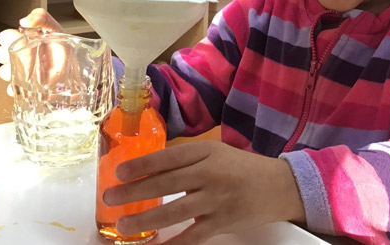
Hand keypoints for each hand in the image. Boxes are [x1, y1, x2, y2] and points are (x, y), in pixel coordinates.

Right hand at [0, 8, 63, 95]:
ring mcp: (21, 71)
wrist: (74, 65)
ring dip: (11, 72)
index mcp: (23, 40)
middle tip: (26, 56)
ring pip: (4, 71)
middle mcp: (19, 55)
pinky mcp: (25, 86)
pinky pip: (13, 89)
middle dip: (8, 55)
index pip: (5, 37)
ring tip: (27, 71)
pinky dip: (16, 89)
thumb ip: (42, 17)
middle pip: (0, 54)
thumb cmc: (62, 46)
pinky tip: (27, 86)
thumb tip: (24, 21)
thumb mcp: (55, 28)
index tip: (21, 39)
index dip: (9, 38)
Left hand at [103, 140, 305, 243]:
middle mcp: (210, 173)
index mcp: (206, 152)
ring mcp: (217, 199)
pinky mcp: (223, 221)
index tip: (119, 172)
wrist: (279, 186)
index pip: (168, 158)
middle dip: (135, 191)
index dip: (142, 165)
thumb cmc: (242, 167)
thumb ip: (188, 159)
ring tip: (123, 225)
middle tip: (110, 197)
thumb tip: (148, 169)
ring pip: (176, 210)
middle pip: (167, 182)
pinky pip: (194, 236)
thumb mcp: (216, 153)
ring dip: (146, 219)